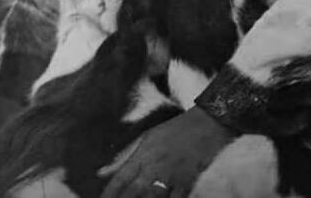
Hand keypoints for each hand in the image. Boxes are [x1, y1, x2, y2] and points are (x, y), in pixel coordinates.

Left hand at [100, 106, 235, 197]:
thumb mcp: (149, 137)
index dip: (108, 195)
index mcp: (144, 154)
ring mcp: (171, 176)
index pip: (119, 180)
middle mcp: (154, 166)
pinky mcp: (188, 183)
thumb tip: (100, 173)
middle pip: (132, 194)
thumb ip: (124, 156)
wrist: (211, 121)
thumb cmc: (179, 129)